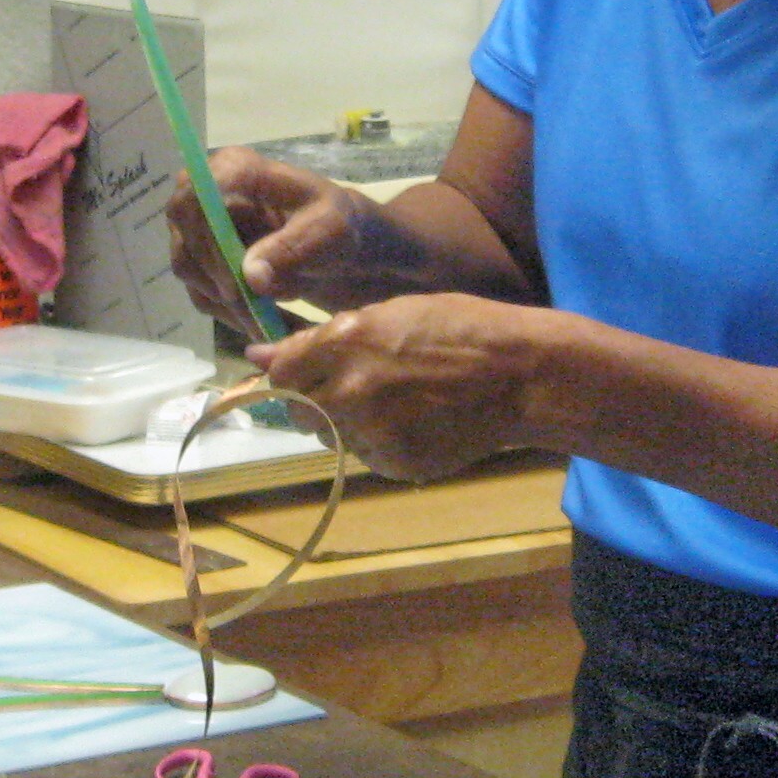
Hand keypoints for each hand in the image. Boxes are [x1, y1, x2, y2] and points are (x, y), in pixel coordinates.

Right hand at [166, 150, 357, 333]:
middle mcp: (206, 195)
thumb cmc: (338, 225)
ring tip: (273, 323)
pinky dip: (233, 316)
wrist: (340, 248)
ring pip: (192, 274)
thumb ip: (295, 247)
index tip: (236, 283)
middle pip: (187, 240)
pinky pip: (203, 294)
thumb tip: (251, 277)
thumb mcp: (332, 229)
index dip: (206, 240)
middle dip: (220, 283)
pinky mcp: (203, 263)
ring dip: (229, 305)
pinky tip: (266, 324)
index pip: (196, 196)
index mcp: (236, 168)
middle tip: (257, 314)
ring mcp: (199, 230)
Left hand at [250, 294, 538, 481]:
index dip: (288, 376)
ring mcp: (373, 430)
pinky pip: (365, 456)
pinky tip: (415, 423)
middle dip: (315, 402)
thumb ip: (321, 339)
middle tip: (355, 390)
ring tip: (396, 404)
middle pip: (299, 412)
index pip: (281, 375)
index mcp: (346, 341)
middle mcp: (350, 389)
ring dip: (348, 424)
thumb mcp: (391, 314)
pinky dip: (379, 444)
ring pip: (333, 437)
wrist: (520, 376)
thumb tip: (257, 358)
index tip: (302, 376)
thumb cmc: (460, 328)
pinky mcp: (394, 463)